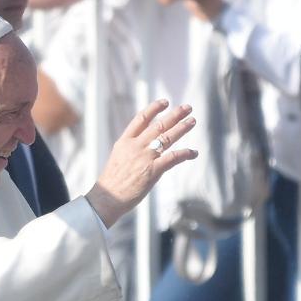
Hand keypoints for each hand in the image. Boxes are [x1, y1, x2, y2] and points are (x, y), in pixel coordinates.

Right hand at [88, 99, 196, 226]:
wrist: (107, 198)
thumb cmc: (112, 181)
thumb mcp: (118, 157)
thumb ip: (131, 148)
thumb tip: (145, 144)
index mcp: (125, 141)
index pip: (141, 119)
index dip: (154, 108)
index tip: (165, 102)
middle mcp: (135, 146)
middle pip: (158, 125)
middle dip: (175, 115)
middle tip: (187, 107)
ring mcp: (144, 158)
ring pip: (167, 137)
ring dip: (182, 128)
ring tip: (192, 121)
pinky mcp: (152, 171)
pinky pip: (173, 158)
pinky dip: (185, 154)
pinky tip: (194, 152)